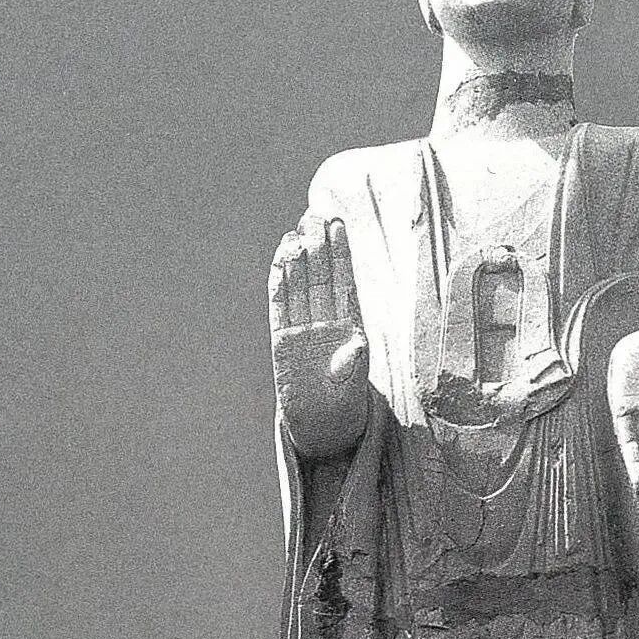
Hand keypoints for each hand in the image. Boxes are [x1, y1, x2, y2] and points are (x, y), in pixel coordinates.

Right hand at [268, 215, 368, 455]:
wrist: (324, 424)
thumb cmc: (345, 402)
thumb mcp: (352, 383)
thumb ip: (353, 362)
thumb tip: (359, 343)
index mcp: (349, 326)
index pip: (343, 282)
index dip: (341, 253)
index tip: (338, 224)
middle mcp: (326, 322)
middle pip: (321, 276)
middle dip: (319, 246)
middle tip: (315, 214)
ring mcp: (302, 329)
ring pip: (300, 286)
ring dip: (298, 257)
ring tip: (297, 228)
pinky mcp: (282, 340)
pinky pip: (280, 306)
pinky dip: (279, 283)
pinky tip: (279, 259)